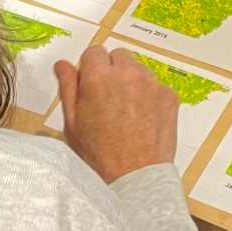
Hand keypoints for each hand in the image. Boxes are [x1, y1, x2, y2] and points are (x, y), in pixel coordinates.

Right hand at [54, 45, 177, 182]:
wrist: (135, 178)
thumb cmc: (99, 155)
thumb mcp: (72, 123)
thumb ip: (68, 88)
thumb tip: (62, 64)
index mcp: (99, 77)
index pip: (93, 52)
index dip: (90, 68)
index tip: (90, 85)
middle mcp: (127, 74)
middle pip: (118, 56)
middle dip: (111, 71)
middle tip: (107, 98)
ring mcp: (151, 83)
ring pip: (138, 69)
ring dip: (131, 81)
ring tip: (125, 111)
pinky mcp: (169, 96)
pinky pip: (156, 86)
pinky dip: (149, 96)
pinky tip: (141, 118)